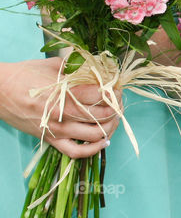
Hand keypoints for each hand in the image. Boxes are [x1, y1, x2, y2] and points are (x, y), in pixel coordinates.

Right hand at [0, 58, 119, 158]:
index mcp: (65, 92)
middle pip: (103, 116)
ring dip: (110, 128)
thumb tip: (101, 69)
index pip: (101, 95)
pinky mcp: (52, 139)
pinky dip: (93, 150)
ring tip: (113, 119)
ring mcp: (58, 129)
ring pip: (95, 135)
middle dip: (116, 109)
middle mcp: (63, 113)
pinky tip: (102, 141)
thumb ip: (79, 68)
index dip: (114, 92)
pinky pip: (76, 152)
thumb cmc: (25, 74)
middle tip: (118, 103)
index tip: (117, 88)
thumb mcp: (54, 65)